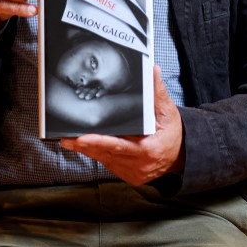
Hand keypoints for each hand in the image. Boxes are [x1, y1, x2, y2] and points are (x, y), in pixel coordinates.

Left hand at [60, 66, 184, 184]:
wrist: (181, 154)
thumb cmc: (172, 132)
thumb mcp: (168, 111)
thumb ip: (158, 92)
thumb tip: (152, 70)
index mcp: (149, 150)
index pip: (118, 146)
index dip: (98, 142)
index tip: (81, 138)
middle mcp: (139, 165)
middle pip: (106, 154)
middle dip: (85, 145)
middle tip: (66, 138)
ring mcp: (133, 173)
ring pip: (104, 160)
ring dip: (88, 150)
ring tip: (70, 140)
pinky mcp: (129, 176)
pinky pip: (109, 163)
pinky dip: (99, 153)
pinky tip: (88, 145)